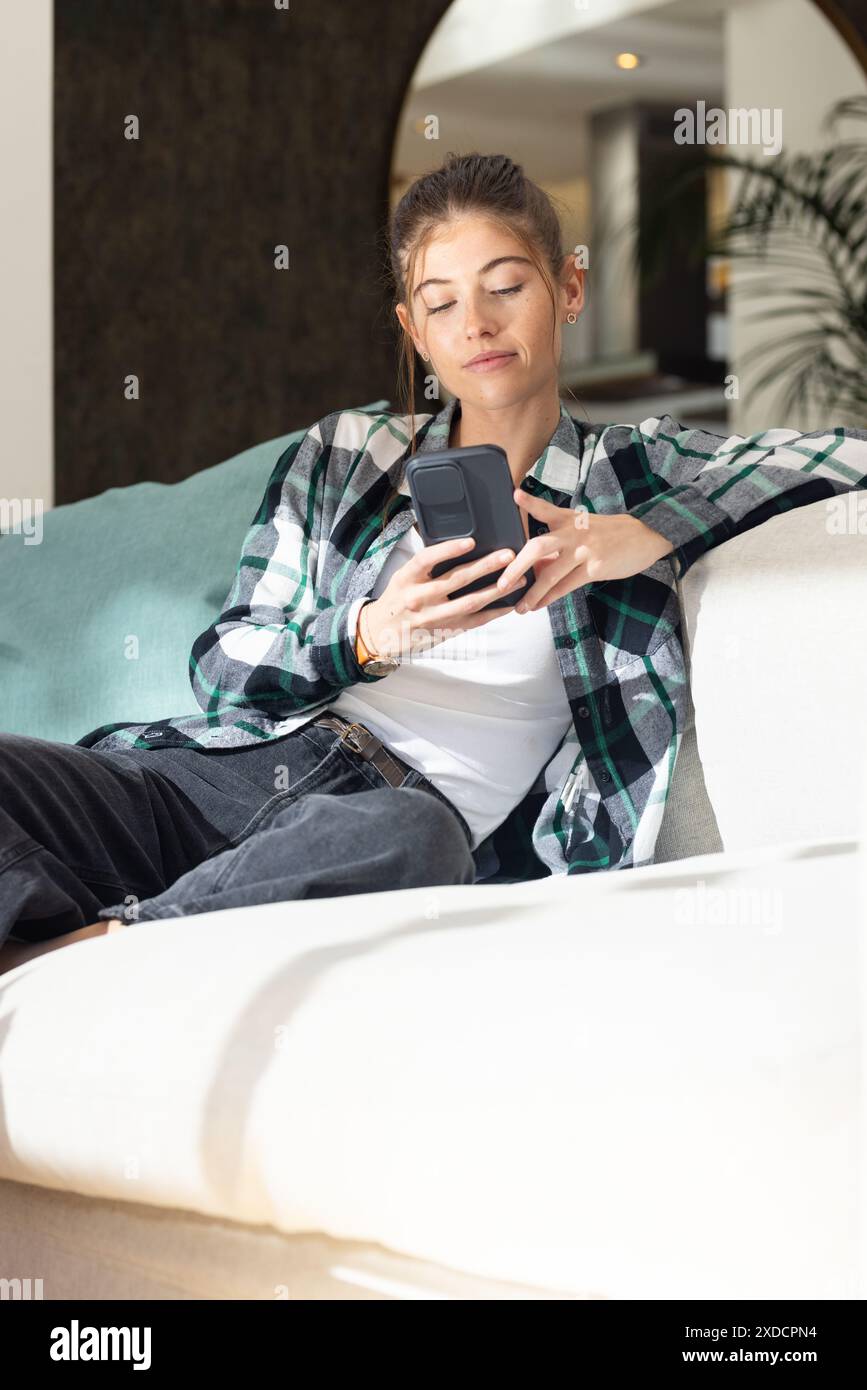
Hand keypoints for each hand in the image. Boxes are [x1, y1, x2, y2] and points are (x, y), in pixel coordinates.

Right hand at [361, 535, 526, 657]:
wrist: (380, 633)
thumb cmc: (396, 599)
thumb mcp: (401, 577)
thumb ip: (425, 565)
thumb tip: (456, 545)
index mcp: (406, 578)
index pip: (427, 560)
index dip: (449, 550)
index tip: (471, 542)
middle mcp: (418, 598)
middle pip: (456, 580)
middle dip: (485, 566)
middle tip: (508, 555)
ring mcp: (432, 617)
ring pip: (469, 602)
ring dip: (496, 590)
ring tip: (517, 579)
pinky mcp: (444, 631)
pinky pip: (473, 621)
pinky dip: (493, 612)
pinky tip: (509, 603)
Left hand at [495, 489, 675, 611]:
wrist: (646, 536)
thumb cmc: (611, 535)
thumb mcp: (584, 529)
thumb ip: (560, 544)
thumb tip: (535, 567)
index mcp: (570, 519)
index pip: (545, 509)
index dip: (529, 502)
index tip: (514, 495)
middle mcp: (574, 532)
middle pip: (538, 546)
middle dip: (517, 566)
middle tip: (502, 582)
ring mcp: (585, 550)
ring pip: (551, 573)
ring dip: (532, 593)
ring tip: (519, 607)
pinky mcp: (595, 568)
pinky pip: (567, 586)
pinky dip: (550, 597)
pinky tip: (539, 605)